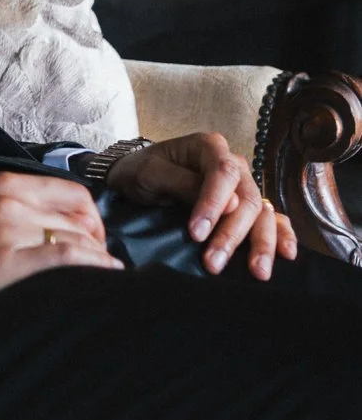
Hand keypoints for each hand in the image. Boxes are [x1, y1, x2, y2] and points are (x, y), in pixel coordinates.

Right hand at [0, 172, 122, 324]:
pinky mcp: (6, 261)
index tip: (89, 240)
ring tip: (96, 279)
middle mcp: (10, 200)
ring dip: (97, 260)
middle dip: (98, 242)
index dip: (90, 219)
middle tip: (94, 264)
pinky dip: (94, 268)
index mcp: (1, 185)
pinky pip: (68, 259)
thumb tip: (35, 227)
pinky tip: (103, 280)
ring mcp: (9, 229)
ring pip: (80, 239)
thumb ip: (0, 209)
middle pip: (82, 217)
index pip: (72, 193)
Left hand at [106, 131, 297, 279]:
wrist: (133, 175)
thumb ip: (186, 184)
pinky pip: (270, 218)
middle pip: (246, 199)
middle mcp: (233, 164)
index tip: (196, 234)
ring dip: (261, 243)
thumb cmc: (140, 170)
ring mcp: (241, 185)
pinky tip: (287, 255)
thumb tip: (230, 203)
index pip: (223, 173)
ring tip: (257, 272)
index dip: (213, 205)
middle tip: (214, 263)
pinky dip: (281, 235)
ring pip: (261, 213)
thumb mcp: (151, 173)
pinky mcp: (242, 205)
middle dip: (232, 234)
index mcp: (209, 147)